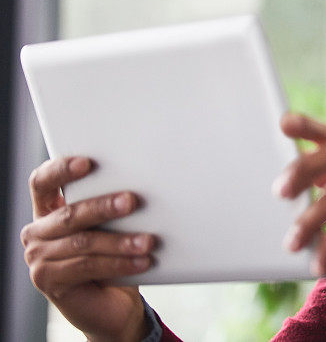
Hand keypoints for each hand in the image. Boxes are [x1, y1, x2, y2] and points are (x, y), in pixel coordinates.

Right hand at [20, 157, 156, 341]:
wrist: (111, 304)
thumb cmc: (113, 256)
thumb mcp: (111, 227)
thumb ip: (112, 209)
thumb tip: (141, 189)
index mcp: (48, 210)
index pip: (43, 181)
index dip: (61, 170)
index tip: (87, 163)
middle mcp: (37, 232)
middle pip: (69, 214)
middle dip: (103, 206)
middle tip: (132, 201)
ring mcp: (38, 258)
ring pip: (82, 242)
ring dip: (119, 241)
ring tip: (148, 241)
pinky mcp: (48, 281)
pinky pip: (88, 266)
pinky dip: (119, 263)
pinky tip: (142, 262)